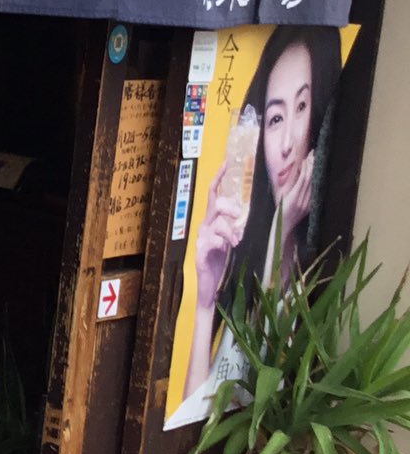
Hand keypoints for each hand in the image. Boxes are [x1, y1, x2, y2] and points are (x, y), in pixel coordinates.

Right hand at [193, 163, 246, 309]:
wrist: (213, 291)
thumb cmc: (227, 266)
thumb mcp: (236, 242)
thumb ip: (241, 227)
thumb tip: (252, 215)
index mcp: (214, 221)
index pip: (215, 193)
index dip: (219, 177)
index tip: (227, 162)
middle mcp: (205, 226)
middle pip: (218, 204)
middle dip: (232, 209)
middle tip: (242, 221)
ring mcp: (201, 238)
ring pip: (217, 221)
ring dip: (231, 229)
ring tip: (237, 242)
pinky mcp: (200, 252)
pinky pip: (212, 239)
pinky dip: (222, 241)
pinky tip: (228, 247)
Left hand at [278, 146, 315, 244]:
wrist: (282, 227)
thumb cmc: (286, 216)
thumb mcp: (297, 205)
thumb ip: (301, 195)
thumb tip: (302, 182)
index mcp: (311, 202)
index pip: (317, 183)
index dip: (318, 170)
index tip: (318, 159)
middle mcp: (309, 199)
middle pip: (315, 179)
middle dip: (315, 165)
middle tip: (315, 152)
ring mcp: (302, 198)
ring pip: (309, 178)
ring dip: (310, 165)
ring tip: (311, 155)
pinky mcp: (294, 197)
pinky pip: (301, 182)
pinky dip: (303, 171)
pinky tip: (304, 163)